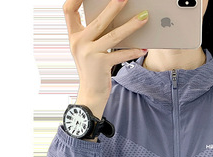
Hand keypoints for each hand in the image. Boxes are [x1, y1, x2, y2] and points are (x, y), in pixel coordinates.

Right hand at [62, 0, 149, 116]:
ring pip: (113, 36)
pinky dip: (133, 52)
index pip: (69, 10)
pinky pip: (120, 55)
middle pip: (98, 21)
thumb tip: (113, 17)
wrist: (90, 93)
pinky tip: (143, 48)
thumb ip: (93, 34)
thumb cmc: (92, 69)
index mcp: (74, 36)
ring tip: (143, 18)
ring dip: (130, 26)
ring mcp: (89, 54)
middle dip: (113, 7)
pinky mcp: (101, 65)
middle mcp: (79, 43)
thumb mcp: (87, 49)